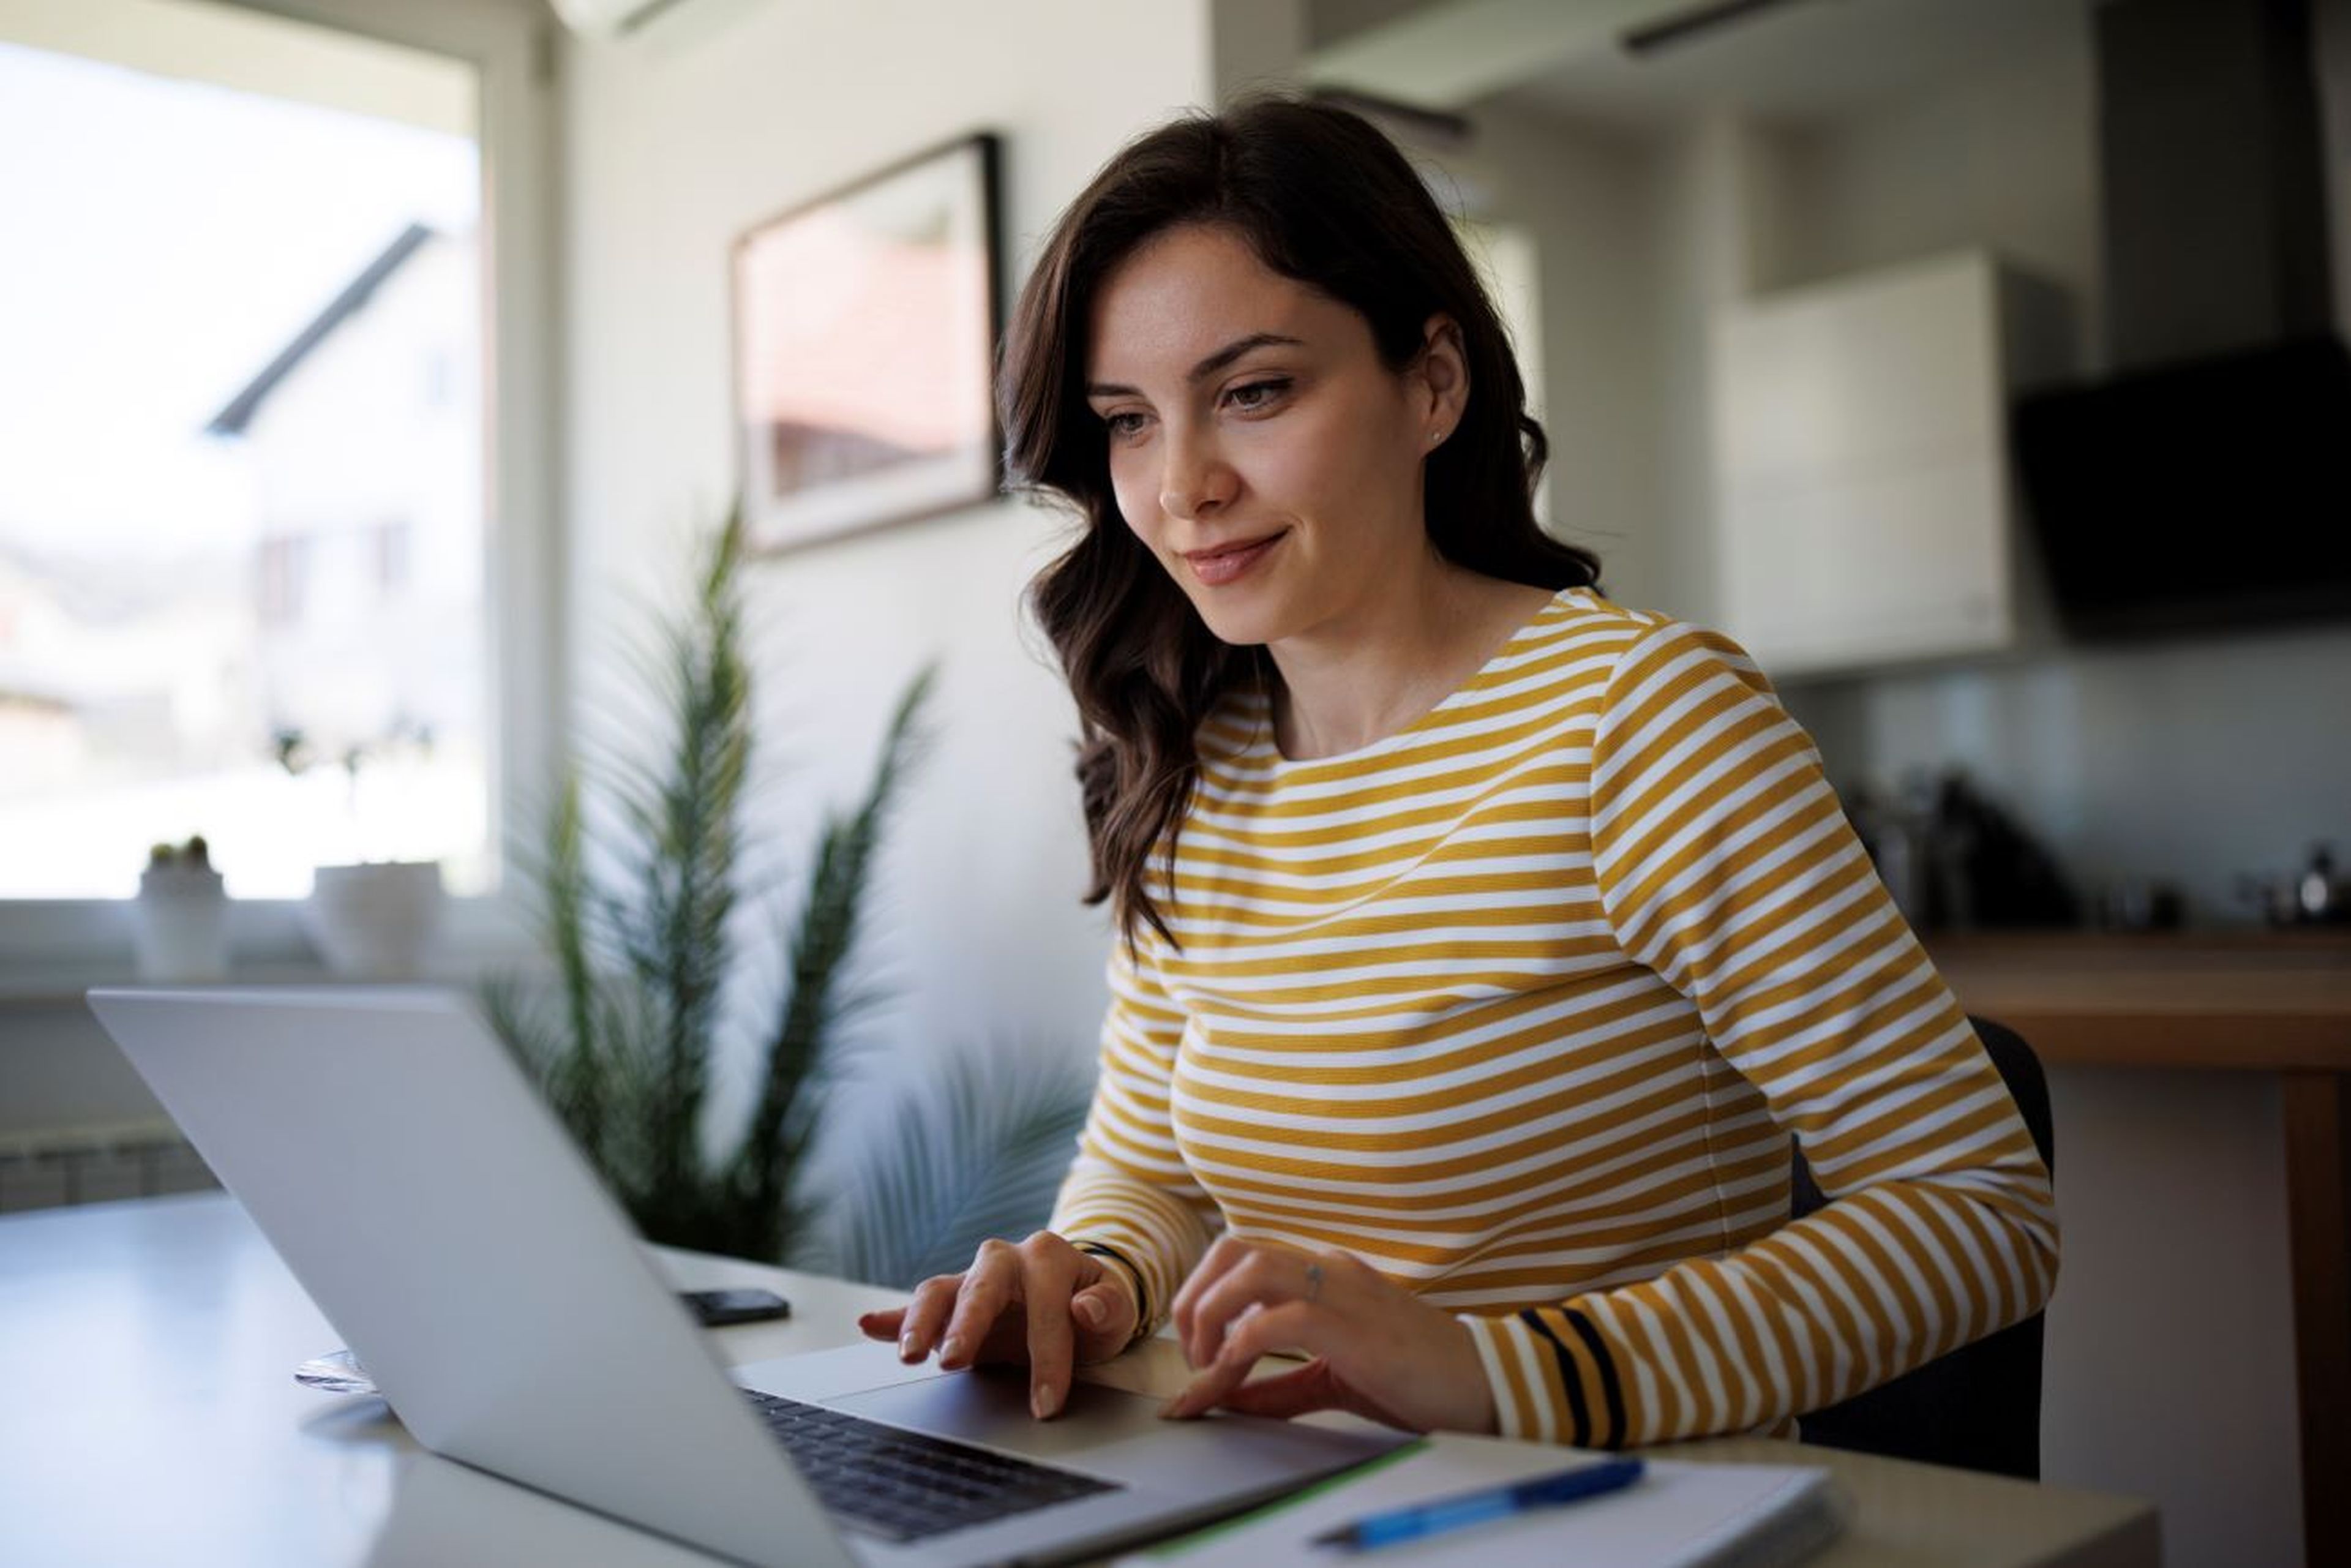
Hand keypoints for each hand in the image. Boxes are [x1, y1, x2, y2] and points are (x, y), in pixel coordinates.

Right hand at [856, 1231, 1140, 1419]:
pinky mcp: (950, 1302)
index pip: (1047, 1310)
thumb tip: (1086, 1307)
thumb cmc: (1094, 1306)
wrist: (1074, 1296)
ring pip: (939, 1293)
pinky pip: (916, 1307)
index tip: (1046, 1404)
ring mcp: (971, 1280)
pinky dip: (893, 1319)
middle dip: (967, 1325)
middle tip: (954, 1361)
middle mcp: (1003, 1260)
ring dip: (921, 1323)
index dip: (1049, 1358)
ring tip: (910, 1356)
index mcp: (1047, 1257)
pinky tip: (870, 1326)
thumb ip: (1109, 1307)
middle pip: (980, 1289)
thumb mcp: (1116, 1308)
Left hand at [1161, 1237, 1496, 1434]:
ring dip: (1211, 1314)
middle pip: (1233, 1250)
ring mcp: (1341, 1290)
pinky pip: (1280, 1318)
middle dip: (1194, 1298)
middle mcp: (1329, 1269)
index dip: (1204, 1304)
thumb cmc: (1418, 1378)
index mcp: (1326, 1274)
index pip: (1243, 1261)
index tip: (1194, 1365)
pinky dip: (1244, 1341)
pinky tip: (1237, 1370)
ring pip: (1249, 1268)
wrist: (1485, 1385)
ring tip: (1208, 1365)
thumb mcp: (1333, 1379)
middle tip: (1192, 1355)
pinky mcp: (1352, 1324)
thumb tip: (1223, 1397)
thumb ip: (1279, 1386)